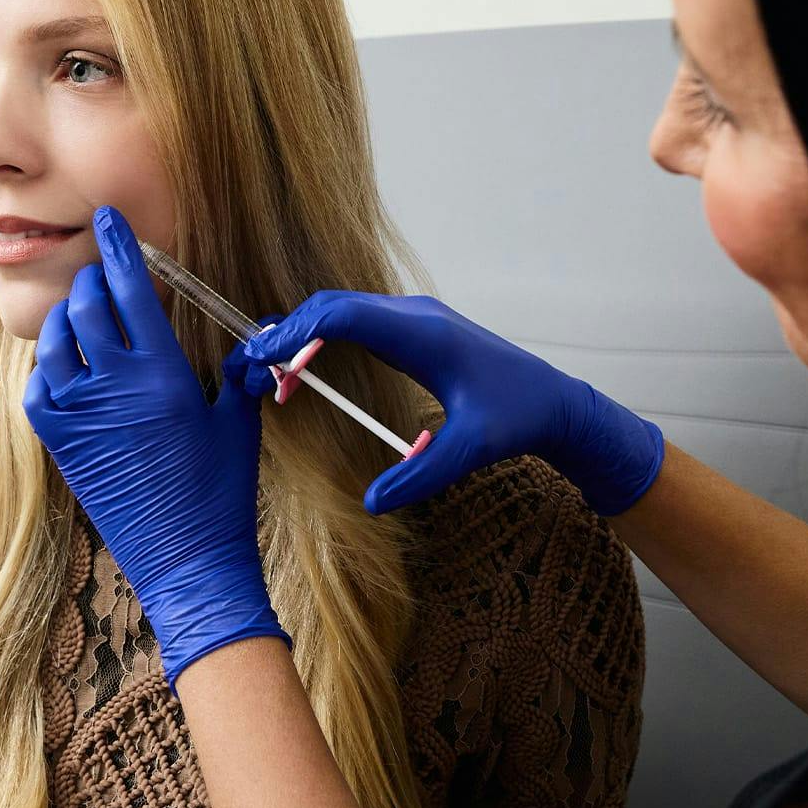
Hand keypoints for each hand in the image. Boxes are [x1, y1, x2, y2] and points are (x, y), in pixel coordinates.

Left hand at [22, 205, 289, 692]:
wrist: (187, 561)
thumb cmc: (222, 491)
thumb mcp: (239, 422)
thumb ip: (237, 373)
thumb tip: (243, 345)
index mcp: (164, 375)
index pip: (134, 291)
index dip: (121, 248)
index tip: (109, 219)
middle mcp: (115, 389)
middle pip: (88, 306)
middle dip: (95, 279)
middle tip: (106, 274)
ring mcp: (81, 418)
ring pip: (56, 342)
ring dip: (68, 318)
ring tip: (85, 314)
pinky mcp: (61, 446)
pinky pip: (39, 388)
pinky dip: (49, 367)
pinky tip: (67, 365)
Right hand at [242, 290, 663, 515]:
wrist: (554, 401)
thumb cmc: (517, 419)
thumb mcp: (471, 452)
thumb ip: (422, 476)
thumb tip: (372, 502)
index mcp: (425, 335)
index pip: (344, 316)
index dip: (297, 331)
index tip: (263, 357)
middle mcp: (415, 315)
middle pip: (335, 306)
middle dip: (290, 331)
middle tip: (253, 367)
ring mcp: (415, 317)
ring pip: (344, 309)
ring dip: (305, 333)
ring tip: (271, 371)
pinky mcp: (415, 327)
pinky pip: (358, 320)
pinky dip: (326, 336)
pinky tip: (307, 366)